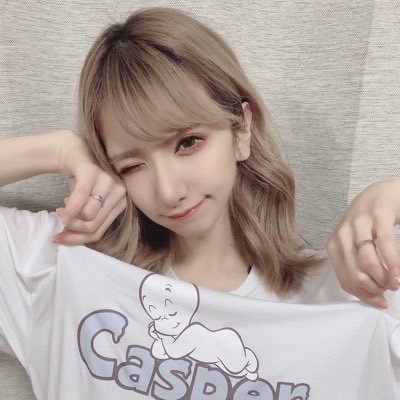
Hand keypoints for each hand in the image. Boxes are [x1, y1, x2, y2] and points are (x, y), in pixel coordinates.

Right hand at [51, 130, 126, 244]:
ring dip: (70, 217)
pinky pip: (81, 198)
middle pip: (94, 226)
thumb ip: (86, 220)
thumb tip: (71, 239)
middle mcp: (120, 192)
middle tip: (61, 220)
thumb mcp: (88, 204)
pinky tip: (61, 210)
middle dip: (72, 229)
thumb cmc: (83, 182)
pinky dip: (70, 209)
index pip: (100, 231)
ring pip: (89, 215)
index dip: (78, 239)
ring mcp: (109, 181)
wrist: (74, 152)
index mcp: (121, 203)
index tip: (61, 237)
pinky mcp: (93, 171)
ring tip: (62, 209)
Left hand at [326, 179, 399, 307]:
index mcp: (334, 245)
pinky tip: (398, 273)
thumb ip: (357, 265)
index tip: (379, 302)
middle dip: (374, 288)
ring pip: (366, 261)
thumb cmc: (367, 224)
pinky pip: (384, 244)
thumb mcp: (354, 244)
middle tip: (388, 289)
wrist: (379, 194)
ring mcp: (359, 224)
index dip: (363, 295)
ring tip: (395, 282)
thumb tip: (370, 294)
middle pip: (355, 273)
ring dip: (383, 278)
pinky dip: (392, 263)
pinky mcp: (377, 216)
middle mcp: (342, 234)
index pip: (344, 279)